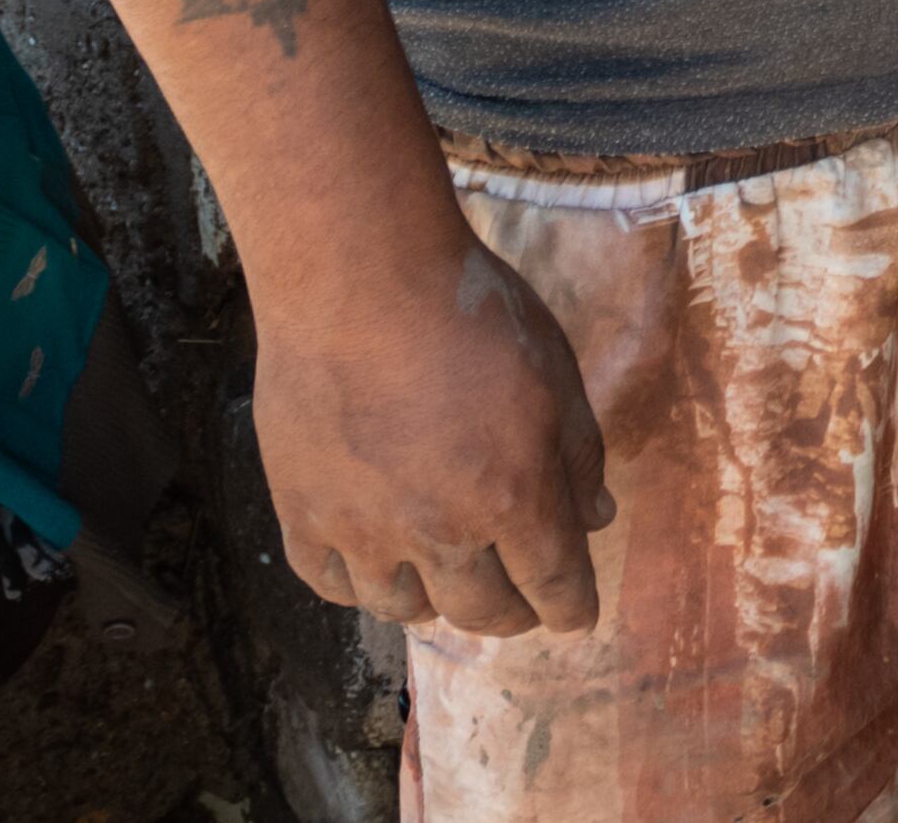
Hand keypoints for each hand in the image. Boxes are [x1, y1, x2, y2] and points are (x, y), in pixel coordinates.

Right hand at [253, 231, 613, 635]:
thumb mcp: (556, 375)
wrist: (359, 280)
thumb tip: (596, 519)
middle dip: (511, 615)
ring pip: (402, 607)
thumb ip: (579, 456)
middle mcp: (438, 530)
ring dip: (435, 603)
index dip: (571, 609)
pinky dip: (359, 586)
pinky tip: (373, 569)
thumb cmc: (473, 314)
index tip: (575, 617)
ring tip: (446, 584)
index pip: (553, 585)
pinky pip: (330, 583)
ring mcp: (361, 529)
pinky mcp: (301, 512)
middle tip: (518, 605)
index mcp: (513, 497)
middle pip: (481, 611)